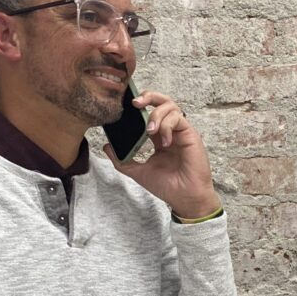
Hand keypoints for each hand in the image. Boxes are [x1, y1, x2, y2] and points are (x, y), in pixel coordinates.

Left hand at [102, 91, 219, 218]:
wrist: (184, 198)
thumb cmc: (167, 186)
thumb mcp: (138, 172)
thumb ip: (122, 160)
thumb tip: (106, 146)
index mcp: (158, 137)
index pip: (149, 112)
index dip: (140, 105)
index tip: (125, 105)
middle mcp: (170, 131)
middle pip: (162, 102)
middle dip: (148, 97)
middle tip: (135, 103)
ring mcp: (180, 132)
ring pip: (171, 106)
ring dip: (156, 114)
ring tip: (149, 130)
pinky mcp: (190, 134)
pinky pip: (178, 118)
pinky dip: (167, 126)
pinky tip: (163, 142)